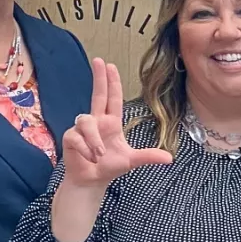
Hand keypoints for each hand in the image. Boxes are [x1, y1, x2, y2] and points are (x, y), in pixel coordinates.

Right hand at [62, 59, 172, 190]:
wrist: (91, 181)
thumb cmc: (109, 167)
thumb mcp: (131, 160)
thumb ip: (148, 156)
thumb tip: (170, 158)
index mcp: (111, 122)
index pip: (112, 98)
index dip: (112, 82)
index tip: (110, 65)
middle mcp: (96, 121)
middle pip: (97, 95)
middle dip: (98, 78)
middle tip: (98, 60)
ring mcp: (81, 129)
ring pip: (86, 123)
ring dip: (94, 141)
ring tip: (99, 155)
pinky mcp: (70, 138)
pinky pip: (77, 139)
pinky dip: (86, 150)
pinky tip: (89, 159)